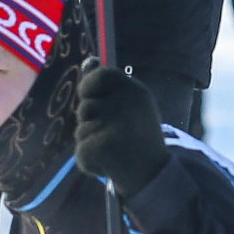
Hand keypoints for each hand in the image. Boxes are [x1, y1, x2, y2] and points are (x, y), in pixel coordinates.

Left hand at [73, 65, 168, 199]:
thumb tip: (88, 60)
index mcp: (135, 91)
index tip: (90, 97)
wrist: (153, 173)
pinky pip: (80, 150)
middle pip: (85, 107)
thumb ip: (107, 86)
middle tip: (114, 134)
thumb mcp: (129, 105)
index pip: (100, 75)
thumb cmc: (137, 135)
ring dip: (90, 141)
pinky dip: (89, 161)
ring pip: (81, 130)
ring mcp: (115, 126)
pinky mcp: (102, 148)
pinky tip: (108, 164)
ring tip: (113, 149)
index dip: (89, 86)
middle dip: (90, 122)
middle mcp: (127, 105)